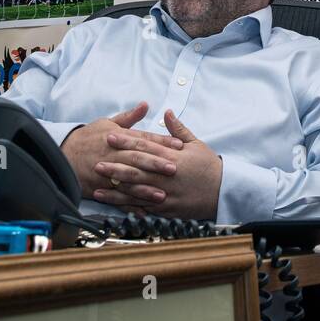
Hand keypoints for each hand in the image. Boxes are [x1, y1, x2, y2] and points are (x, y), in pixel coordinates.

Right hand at [60, 102, 184, 196]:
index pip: (143, 138)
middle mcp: (112, 154)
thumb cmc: (88, 138)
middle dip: (156, 164)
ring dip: (145, 188)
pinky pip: (116, 198)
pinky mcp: (99, 188)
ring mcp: (105, 172)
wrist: (61, 155)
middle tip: (174, 168)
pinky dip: (129, 205)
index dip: (161, 142)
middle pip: (137, 158)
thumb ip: (129, 117)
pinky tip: (143, 211)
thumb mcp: (107, 123)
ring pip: (128, 181)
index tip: (179, 145)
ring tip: (162, 194)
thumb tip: (146, 105)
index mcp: (117, 137)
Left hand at [92, 110, 222, 219]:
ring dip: (116, 187)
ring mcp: (165, 193)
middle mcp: (166, 175)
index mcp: (172, 156)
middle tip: (96, 161)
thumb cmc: (209, 166)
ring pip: (136, 190)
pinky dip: (127, 205)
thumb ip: (178, 129)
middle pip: (136, 168)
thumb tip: (167, 112)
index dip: (126, 141)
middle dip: (115, 164)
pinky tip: (114, 203)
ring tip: (98, 183)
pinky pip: (143, 207)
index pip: (144, 146)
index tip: (110, 135)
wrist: (222, 191)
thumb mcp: (196, 144)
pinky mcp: (166, 208)